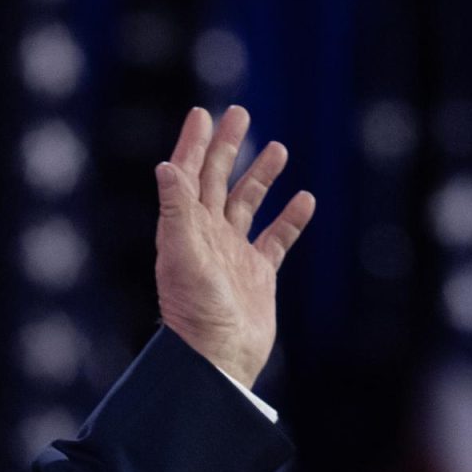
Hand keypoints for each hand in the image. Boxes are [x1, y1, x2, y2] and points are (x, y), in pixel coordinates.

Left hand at [154, 106, 314, 386]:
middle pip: (217, 181)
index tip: (203, 113)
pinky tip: (304, 199)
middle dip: (227, 147)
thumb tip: (166, 166)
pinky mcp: (258, 275)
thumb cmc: (195, 310)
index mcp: (183, 228)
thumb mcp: (182, 255)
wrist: (217, 359)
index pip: (188, 176)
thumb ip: (175, 210)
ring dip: (260, 177)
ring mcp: (233, 255)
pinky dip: (290, 219)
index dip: (194, 144)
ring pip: (248, 205)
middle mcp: (206, 237)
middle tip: (239, 113)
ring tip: (277, 148)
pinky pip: (276, 239)